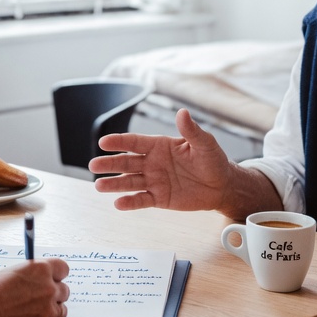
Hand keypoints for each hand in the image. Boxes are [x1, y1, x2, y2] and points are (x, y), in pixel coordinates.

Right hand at [0, 258, 69, 316]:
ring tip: (33, 312)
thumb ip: (27, 277)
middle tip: (40, 298)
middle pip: (65, 290)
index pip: (63, 268)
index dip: (56, 274)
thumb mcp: (8, 274)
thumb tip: (33, 281)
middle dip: (54, 293)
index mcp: (39, 269)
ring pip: (61, 310)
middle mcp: (48, 289)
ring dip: (51, 310)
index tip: (52, 278)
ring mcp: (47, 311)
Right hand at [88, 109, 235, 211]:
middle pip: (126, 163)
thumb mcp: (204, 144)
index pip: (135, 142)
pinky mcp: (159, 198)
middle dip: (110, 164)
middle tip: (94, 164)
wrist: (222, 186)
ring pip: (129, 182)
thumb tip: (183, 113)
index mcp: (160, 146)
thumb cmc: (213, 161)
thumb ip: (191, 130)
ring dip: (114, 184)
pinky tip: (118, 203)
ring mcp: (154, 181)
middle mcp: (152, 162)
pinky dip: (130, 202)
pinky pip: (141, 200)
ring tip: (99, 185)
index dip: (119, 142)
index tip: (104, 142)